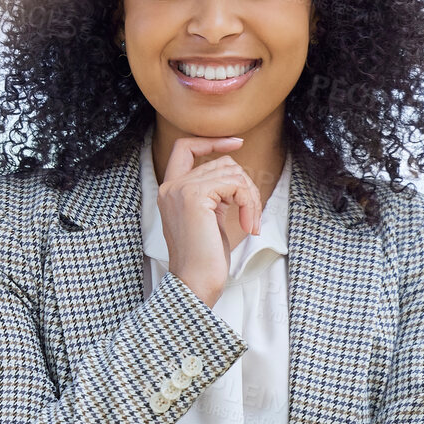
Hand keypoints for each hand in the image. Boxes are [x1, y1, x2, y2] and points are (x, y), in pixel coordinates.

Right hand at [157, 136, 261, 307]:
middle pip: (221, 162)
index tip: (237, 143)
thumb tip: (235, 172)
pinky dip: (250, 203)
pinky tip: (248, 226)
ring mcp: (180, 190)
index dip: (212, 141)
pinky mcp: (194, 197)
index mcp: (170, 190)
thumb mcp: (208, 217)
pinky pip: (235, 185)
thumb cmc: (204, 257)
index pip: (185, 147)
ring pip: (232, 172)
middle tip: (253, 213)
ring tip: (251, 222)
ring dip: (251, 197)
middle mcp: (170, 186)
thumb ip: (212, 193)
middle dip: (245, 185)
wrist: (195, 281)